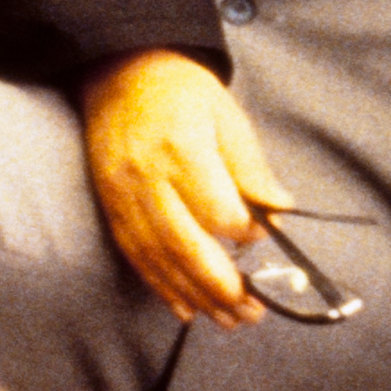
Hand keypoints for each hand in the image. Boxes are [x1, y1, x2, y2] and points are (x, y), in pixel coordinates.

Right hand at [79, 48, 290, 326]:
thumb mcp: (228, 116)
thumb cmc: (181, 90)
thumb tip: (280, 211)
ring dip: (194, 295)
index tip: (264, 234)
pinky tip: (184, 307)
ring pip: (159, 258)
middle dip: (222, 287)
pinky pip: (135, 253)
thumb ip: (251, 167)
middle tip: (253, 312)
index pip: (219, 210)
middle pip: (186, 246)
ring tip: (226, 319)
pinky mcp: (110, 204)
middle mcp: (148, 178)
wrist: (120, 70)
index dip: (246, 232)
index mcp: (182, 149)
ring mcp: (124, 195)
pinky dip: (160, 284)